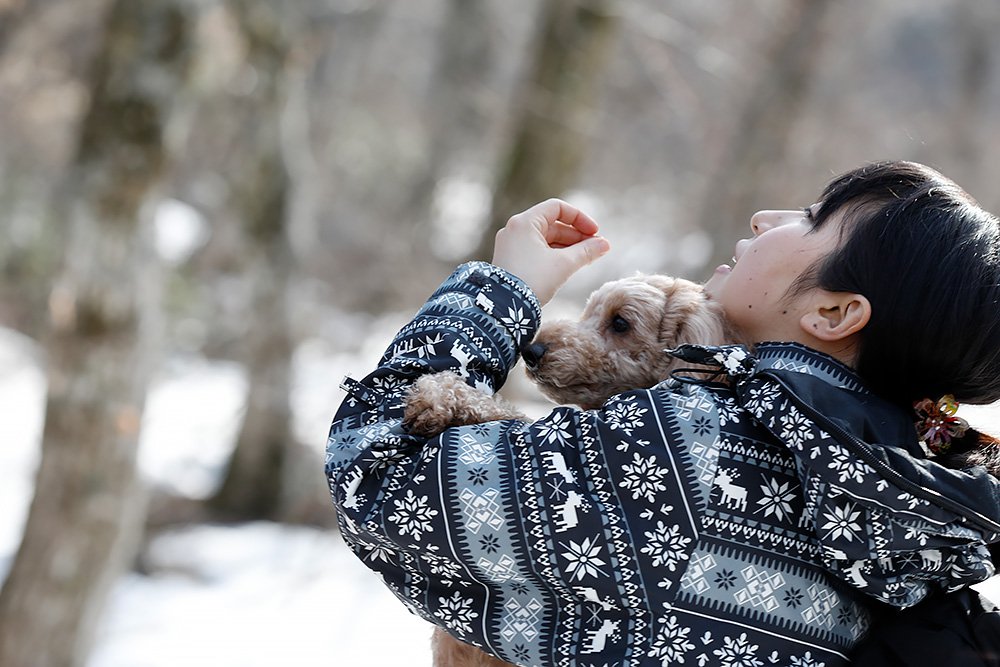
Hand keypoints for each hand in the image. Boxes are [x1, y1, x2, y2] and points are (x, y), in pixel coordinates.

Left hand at [491, 199, 609, 304]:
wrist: (504, 308)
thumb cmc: (532, 282)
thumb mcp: (564, 264)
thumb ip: (586, 251)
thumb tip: (605, 245)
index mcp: (524, 222)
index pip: (557, 208)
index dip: (579, 218)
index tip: (595, 233)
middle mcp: (515, 230)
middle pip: (552, 224)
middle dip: (576, 235)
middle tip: (595, 249)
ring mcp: (511, 245)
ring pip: (545, 239)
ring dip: (567, 246)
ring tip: (587, 259)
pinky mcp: (511, 260)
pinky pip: (536, 250)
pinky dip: (554, 255)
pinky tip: (569, 265)